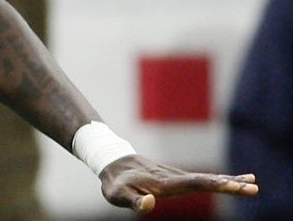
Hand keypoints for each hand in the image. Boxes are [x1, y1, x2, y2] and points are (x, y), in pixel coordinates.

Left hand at [99, 154, 257, 213]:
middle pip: (205, 180)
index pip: (191, 183)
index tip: (230, 185)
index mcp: (163, 183)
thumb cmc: (116, 183)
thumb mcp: (118, 195)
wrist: (114, 163)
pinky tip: (234, 181)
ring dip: (230, 181)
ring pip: (207, 178)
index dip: (211, 184)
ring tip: (252, 184)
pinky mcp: (178, 178)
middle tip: (252, 187)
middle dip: (229, 184)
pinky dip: (220, 179)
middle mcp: (173, 177)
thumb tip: (150, 203)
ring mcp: (177, 176)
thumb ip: (134, 201)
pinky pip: (202, 179)